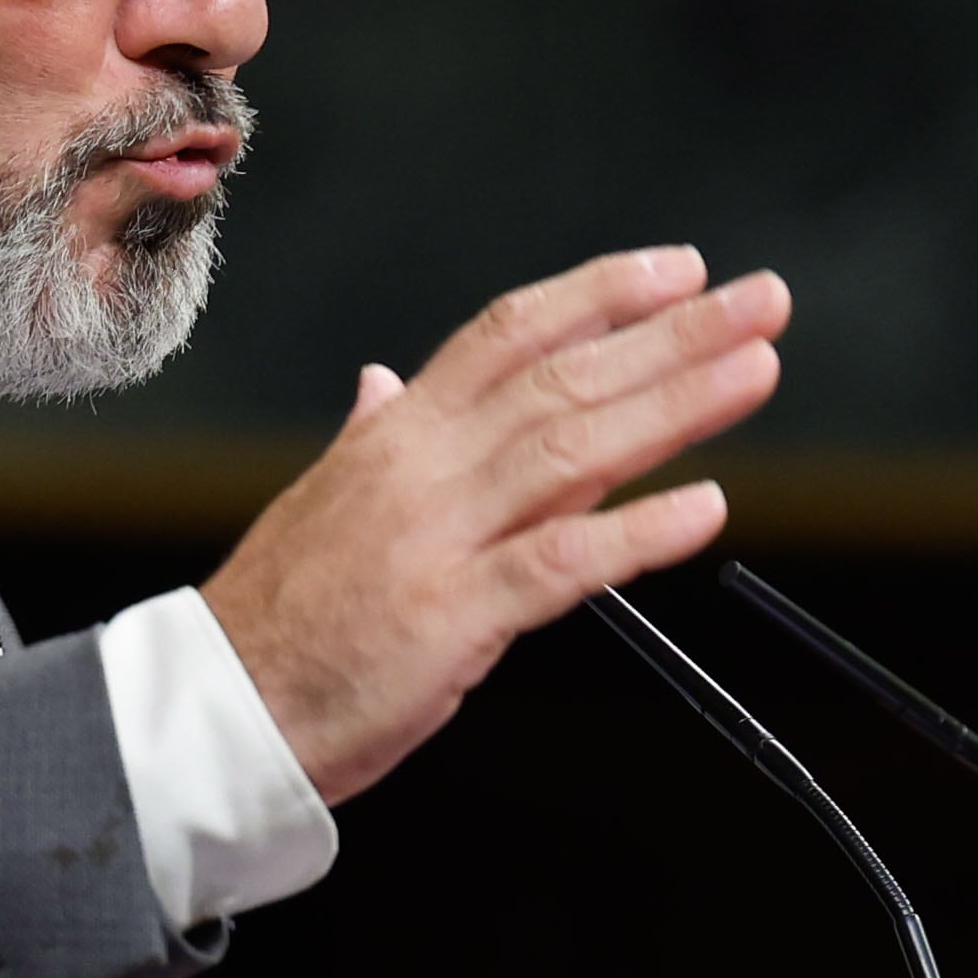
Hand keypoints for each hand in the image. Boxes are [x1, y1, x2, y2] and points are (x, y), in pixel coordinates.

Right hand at [198, 247, 790, 803]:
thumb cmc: (280, 615)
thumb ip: (375, 438)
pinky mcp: (451, 616)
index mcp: (397, 433)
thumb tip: (382, 382)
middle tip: (760, 302)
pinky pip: (561, 563)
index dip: (602, 294)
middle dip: (673, 333)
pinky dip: (639, 532)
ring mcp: (438, 537)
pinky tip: (706, 507)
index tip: (682, 270)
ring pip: (574, 448)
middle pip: (564, 375)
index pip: (511, 333)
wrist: (217, 707)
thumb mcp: (328, 502)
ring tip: (754, 371)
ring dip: (677, 406)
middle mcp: (422, 466)